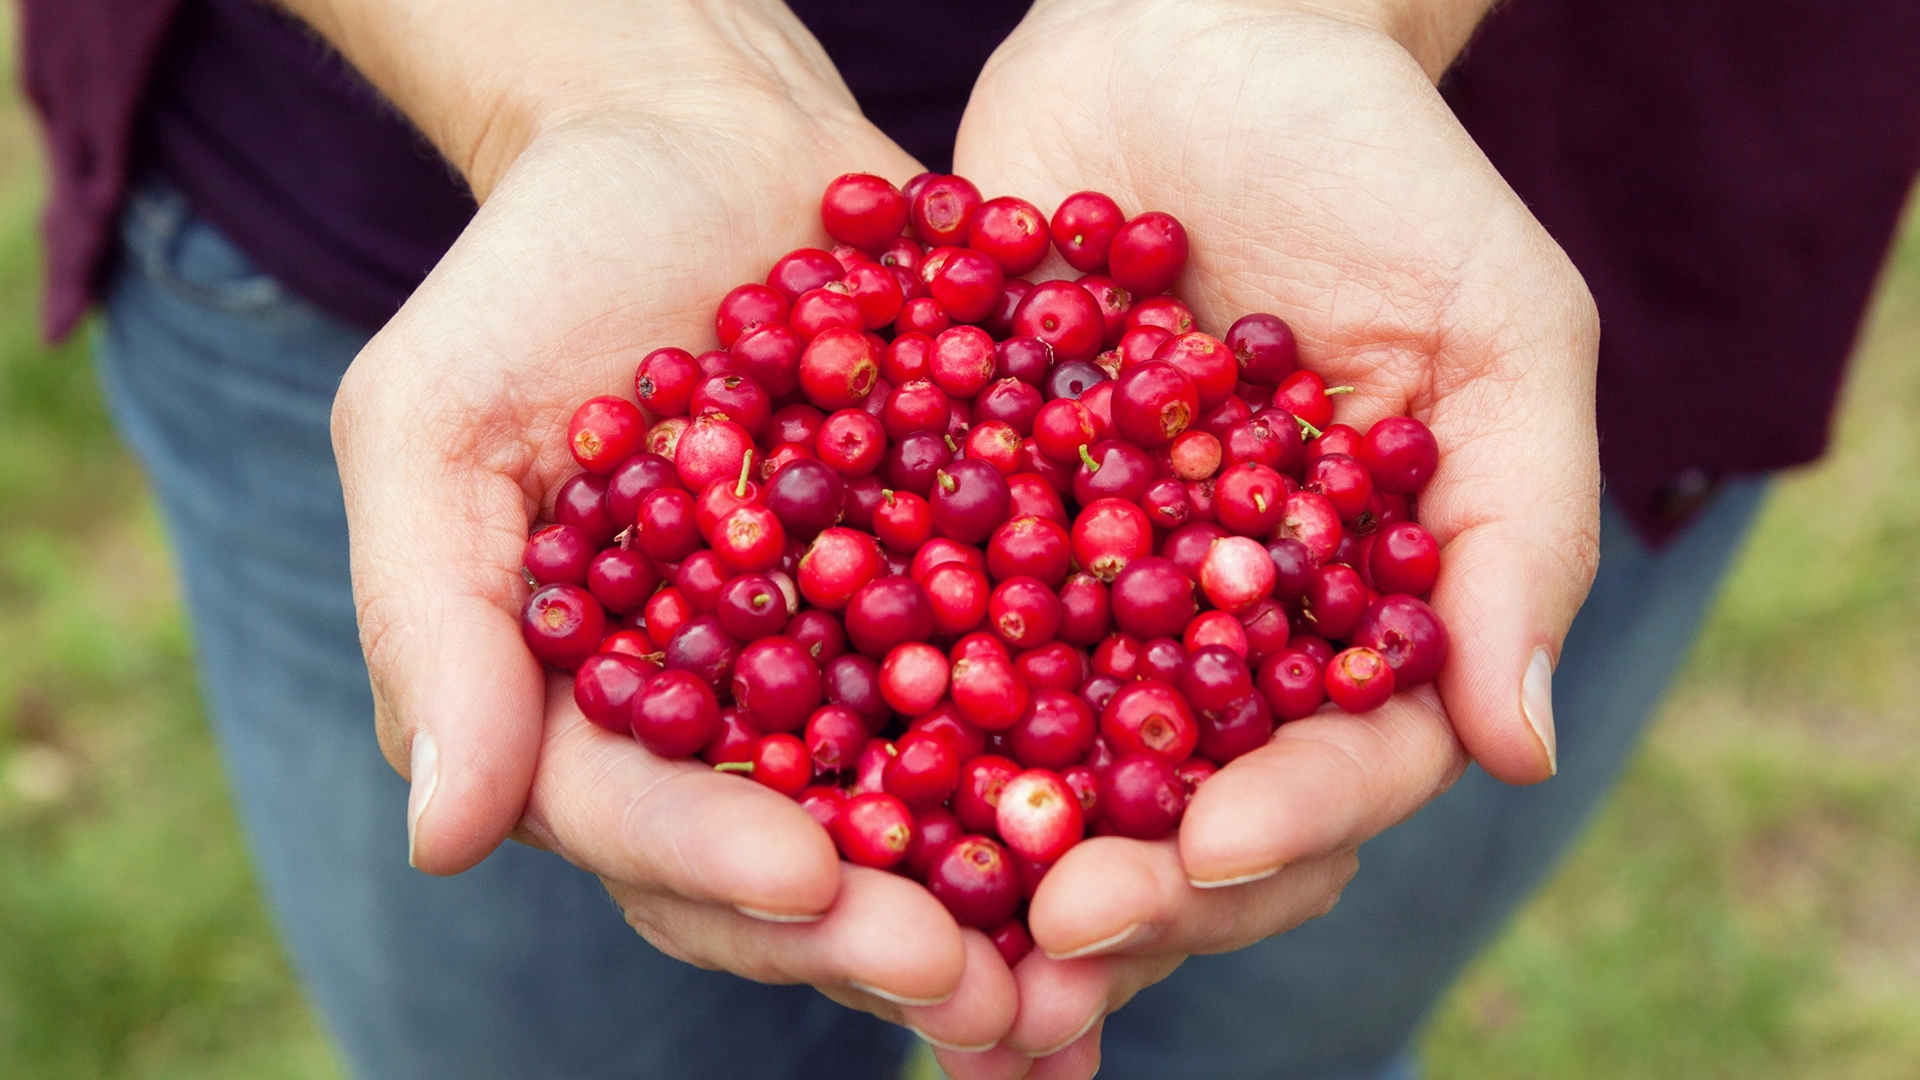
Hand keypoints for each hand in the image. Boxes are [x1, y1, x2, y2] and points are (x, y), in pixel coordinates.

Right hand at [328, 3, 1014, 1049]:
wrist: (699, 148)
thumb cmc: (537, 272)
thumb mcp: (437, 423)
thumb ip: (435, 625)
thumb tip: (445, 842)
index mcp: (581, 712)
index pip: (634, 820)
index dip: (717, 861)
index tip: (809, 879)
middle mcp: (719, 724)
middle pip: (789, 863)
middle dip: (876, 934)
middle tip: (977, 985)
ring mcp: (842, 676)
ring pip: (915, 819)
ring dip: (1000, 905)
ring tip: (1087, 964)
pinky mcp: (954, 607)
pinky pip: (1021, 699)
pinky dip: (1086, 767)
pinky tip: (1168, 824)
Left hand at [940, 1, 1600, 1073]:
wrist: (1193, 30)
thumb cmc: (1378, 165)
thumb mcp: (1499, 325)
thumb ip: (1519, 529)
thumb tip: (1519, 753)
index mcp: (1357, 613)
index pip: (1343, 763)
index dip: (1283, 823)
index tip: (1204, 852)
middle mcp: (1219, 628)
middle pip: (1186, 802)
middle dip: (1131, 878)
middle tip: (1052, 930)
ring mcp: (1087, 586)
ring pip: (1043, 754)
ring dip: (989, 844)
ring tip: (925, 912)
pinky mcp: (966, 521)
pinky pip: (917, 627)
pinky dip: (873, 701)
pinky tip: (813, 769)